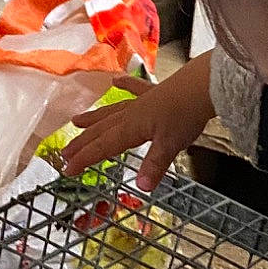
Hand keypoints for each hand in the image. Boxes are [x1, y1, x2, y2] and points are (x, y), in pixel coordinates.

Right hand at [57, 50, 214, 192]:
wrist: (203, 85)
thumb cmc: (186, 115)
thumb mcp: (170, 145)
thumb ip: (154, 166)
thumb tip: (141, 187)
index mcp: (131, 128)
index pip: (103, 147)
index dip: (84, 159)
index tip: (67, 170)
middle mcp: (131, 114)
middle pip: (101, 130)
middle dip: (82, 143)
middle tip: (64, 153)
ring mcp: (142, 102)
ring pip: (111, 112)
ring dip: (94, 118)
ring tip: (77, 121)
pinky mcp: (156, 93)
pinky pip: (136, 90)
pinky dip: (126, 86)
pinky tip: (116, 81)